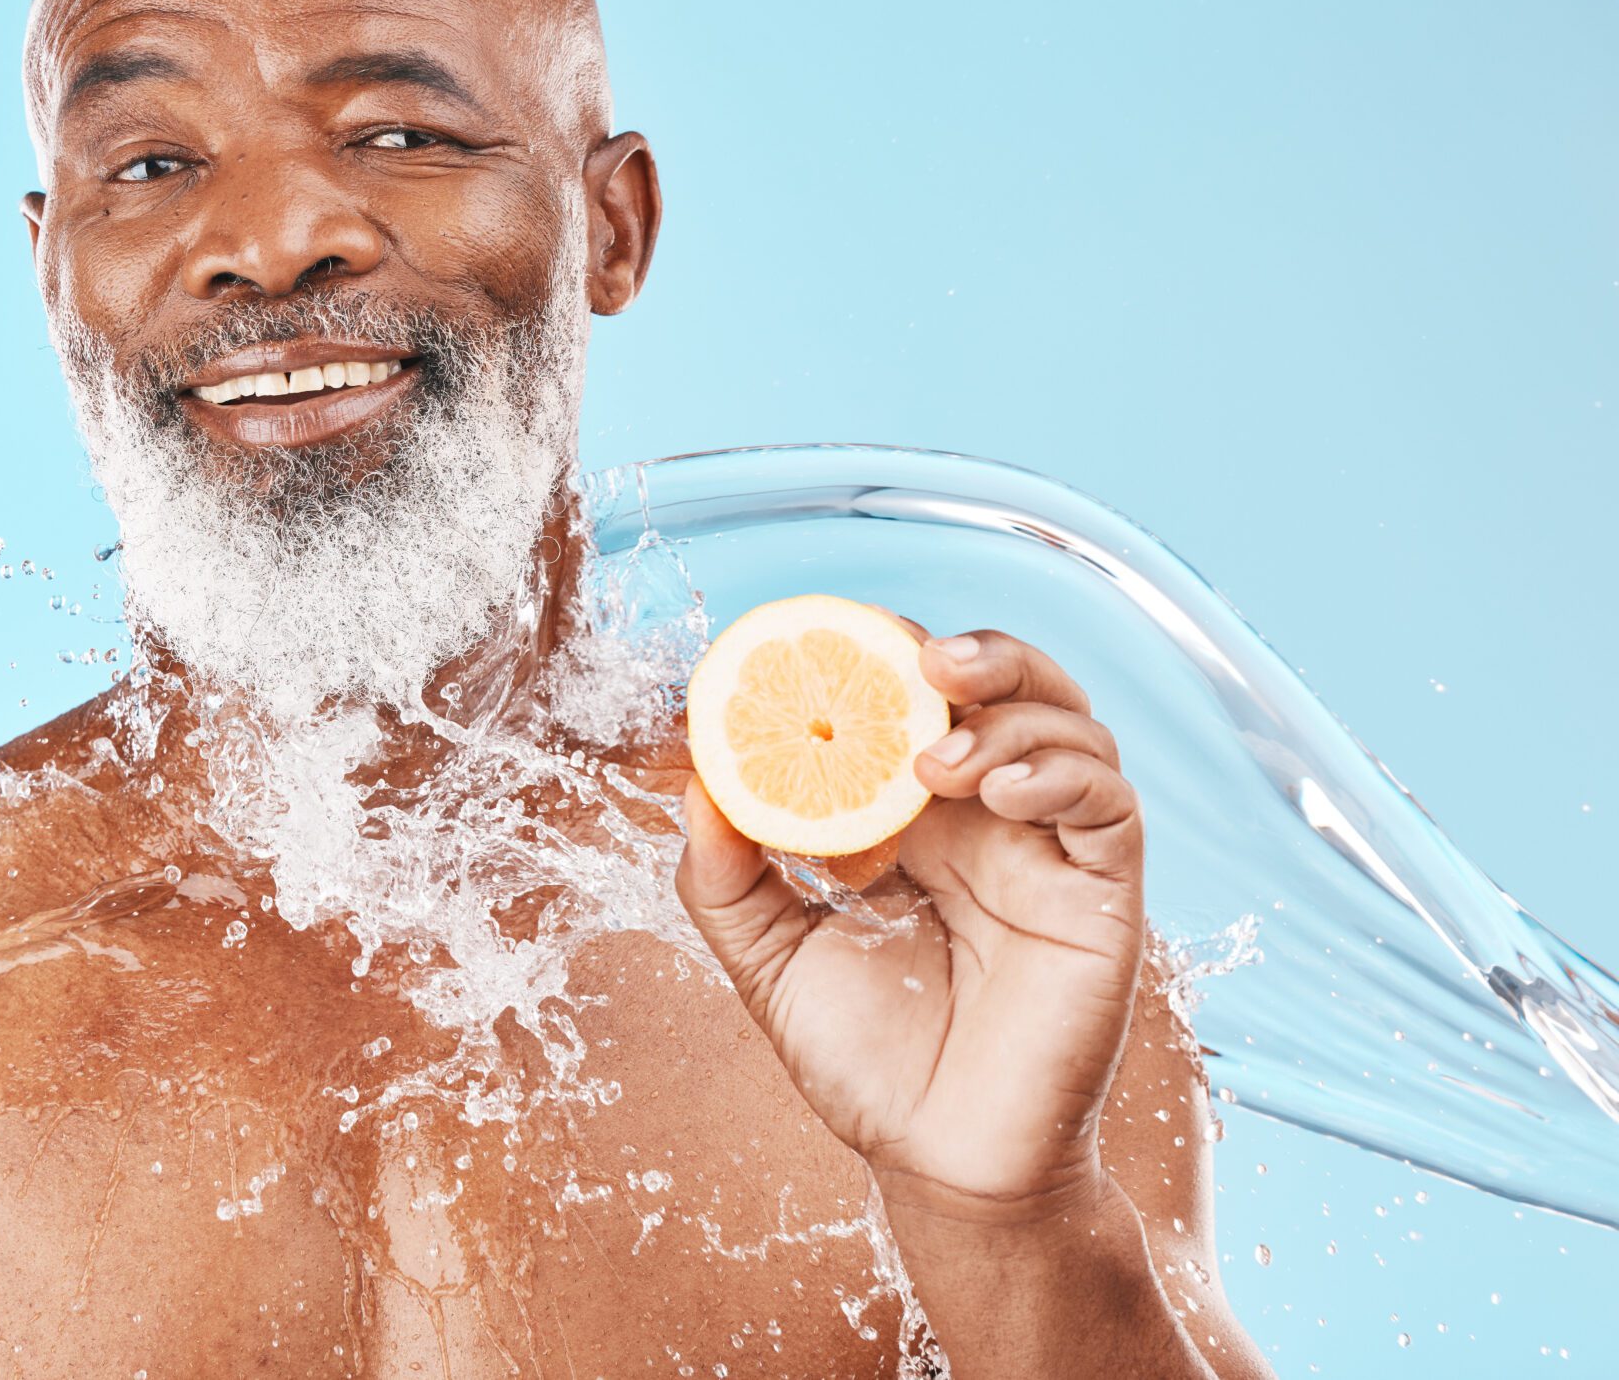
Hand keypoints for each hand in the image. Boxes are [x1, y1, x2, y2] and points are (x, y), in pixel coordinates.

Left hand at [674, 624, 1145, 1222]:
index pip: (911, 700)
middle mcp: (986, 817)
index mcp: (910, 818)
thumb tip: (695, 785)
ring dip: (1009, 712)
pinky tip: (1003, 793)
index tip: (825, 643)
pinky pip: (1110, 802)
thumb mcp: (768, 959)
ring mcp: (1049, 849)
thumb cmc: (864, 1065)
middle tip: (917, 662)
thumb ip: (726, 877)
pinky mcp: (1102, 894)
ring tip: (939, 758)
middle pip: (1005, 685)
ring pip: (1068, 722)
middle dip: (968, 652)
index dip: (881, 657)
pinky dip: (1062, 772)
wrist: (940, 1163)